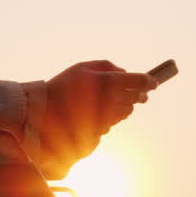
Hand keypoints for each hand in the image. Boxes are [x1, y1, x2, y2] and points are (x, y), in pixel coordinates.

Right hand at [37, 60, 157, 178]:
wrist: (42, 113)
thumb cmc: (62, 86)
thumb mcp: (82, 68)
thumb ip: (107, 66)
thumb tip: (126, 73)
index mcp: (106, 81)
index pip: (137, 82)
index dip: (148, 81)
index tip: (153, 83)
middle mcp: (109, 101)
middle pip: (135, 98)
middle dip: (139, 95)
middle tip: (142, 94)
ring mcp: (105, 117)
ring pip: (126, 112)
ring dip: (126, 107)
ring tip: (115, 102)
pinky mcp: (100, 130)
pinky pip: (113, 122)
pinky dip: (112, 117)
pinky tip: (101, 113)